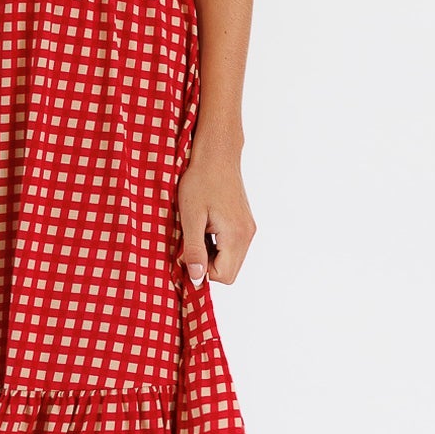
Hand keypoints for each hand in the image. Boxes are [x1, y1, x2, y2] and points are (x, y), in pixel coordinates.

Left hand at [176, 147, 254, 285]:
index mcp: (236, 236)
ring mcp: (248, 229)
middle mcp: (247, 235)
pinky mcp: (245, 223)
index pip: (223, 276)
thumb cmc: (201, 181)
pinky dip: (217, 244)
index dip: (201, 271)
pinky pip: (232, 246)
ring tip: (197, 231)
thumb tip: (197, 278)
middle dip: (207, 264)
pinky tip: (205, 226)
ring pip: (230, 259)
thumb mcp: (191, 217)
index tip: (186, 253)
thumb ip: (195, 250)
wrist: (217, 155)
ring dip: (211, 254)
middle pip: (229, 271)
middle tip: (190, 242)